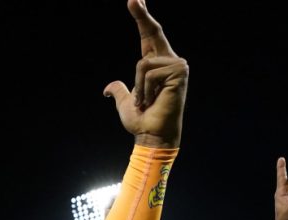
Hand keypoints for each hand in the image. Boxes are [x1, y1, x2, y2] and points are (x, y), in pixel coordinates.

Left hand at [104, 0, 188, 147]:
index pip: (149, 36)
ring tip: (146, 100)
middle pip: (153, 32)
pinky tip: (153, 99)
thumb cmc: (141, 121)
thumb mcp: (125, 102)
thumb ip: (119, 90)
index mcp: (157, 65)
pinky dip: (145, 89)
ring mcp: (177, 65)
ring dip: (139, 86)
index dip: (142, 18)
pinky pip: (149, 72)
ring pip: (143, 63)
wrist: (152, 135)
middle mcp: (170, 60)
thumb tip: (108, 88)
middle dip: (141, 15)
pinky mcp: (179, 71)